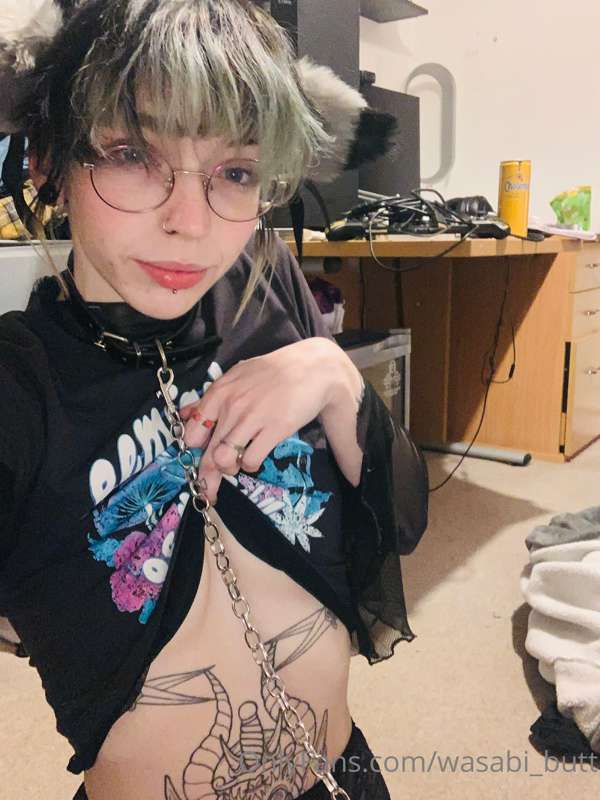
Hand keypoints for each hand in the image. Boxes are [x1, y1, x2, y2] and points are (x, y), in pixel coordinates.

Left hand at [179, 337, 345, 503]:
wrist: (312, 369)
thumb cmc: (273, 372)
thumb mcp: (236, 377)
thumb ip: (210, 398)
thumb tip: (184, 416)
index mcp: (219, 393)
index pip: (193, 431)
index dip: (194, 449)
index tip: (201, 456)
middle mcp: (231, 406)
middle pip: (207, 452)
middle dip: (207, 477)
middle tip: (209, 491)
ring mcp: (251, 419)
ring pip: (224, 459)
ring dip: (230, 468)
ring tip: (238, 463)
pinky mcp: (273, 429)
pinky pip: (250, 460)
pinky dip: (250, 465)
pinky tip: (256, 457)